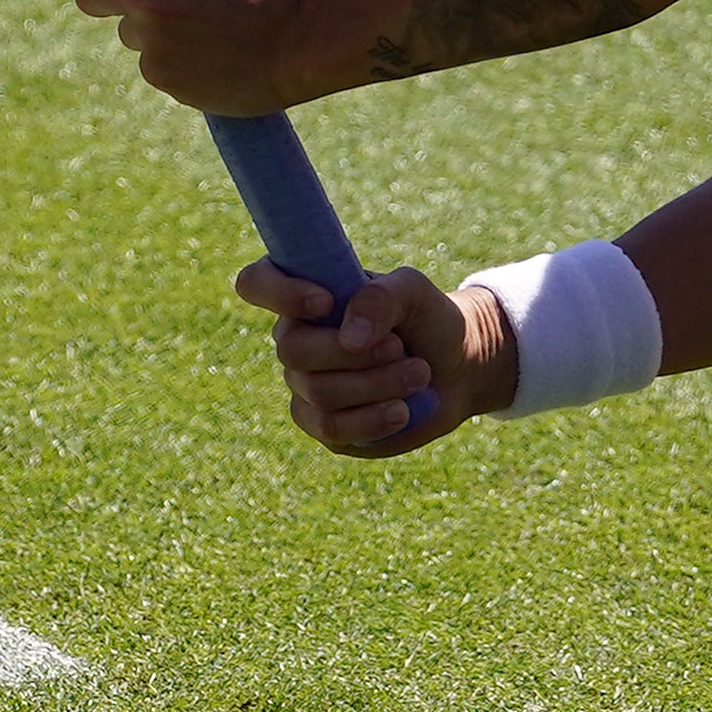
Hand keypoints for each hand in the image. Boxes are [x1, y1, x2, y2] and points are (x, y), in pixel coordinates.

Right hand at [233, 260, 516, 455]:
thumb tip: (349, 337)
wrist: (456, 369)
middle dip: (359, 354)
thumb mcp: (414, 292)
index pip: (255, 282)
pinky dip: (373, 419)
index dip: (279, 293)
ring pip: (320, 392)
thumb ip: (381, 298)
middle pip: (294, 351)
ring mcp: (305, 385)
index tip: (327, 303)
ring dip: (379, 384)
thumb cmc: (428, 320)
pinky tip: (402, 410)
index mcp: (306, 293)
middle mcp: (296, 339)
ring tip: (418, 373)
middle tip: (401, 347)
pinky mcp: (324, 426)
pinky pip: (330, 428)